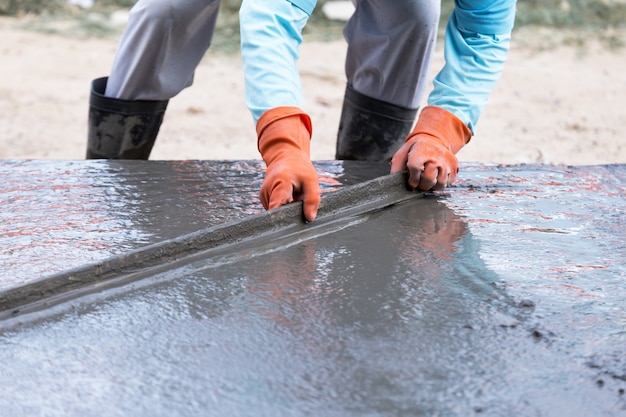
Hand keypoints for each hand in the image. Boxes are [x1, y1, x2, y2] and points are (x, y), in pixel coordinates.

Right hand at [257, 107, 319, 221]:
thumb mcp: (311, 181)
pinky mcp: (264, 198)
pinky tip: (289, 200)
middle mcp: (268, 190)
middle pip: (277, 212)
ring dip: (286, 210)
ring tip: (294, 200)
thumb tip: (310, 218)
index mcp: (280, 183)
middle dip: (289, 215)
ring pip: (276, 212)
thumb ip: (312, 199)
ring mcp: (264, 195)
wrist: (286, 158)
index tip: (286, 227)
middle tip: (300, 212)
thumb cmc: (300, 169)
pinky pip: (274, 209)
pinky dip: (282, 208)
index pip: (276, 205)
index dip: (281, 218)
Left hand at [390, 106, 470, 190]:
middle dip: (422, 185)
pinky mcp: (454, 167)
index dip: (412, 179)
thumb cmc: (415, 150)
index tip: (411, 182)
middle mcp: (435, 157)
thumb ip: (396, 167)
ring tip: (428, 181)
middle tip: (419, 184)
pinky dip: (441, 184)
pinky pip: (448, 182)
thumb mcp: (402, 154)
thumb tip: (394, 181)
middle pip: (429, 179)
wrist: (434, 140)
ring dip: (432, 186)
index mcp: (420, 152)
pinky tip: (436, 178)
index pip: (415, 168)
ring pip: (440, 183)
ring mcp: (446, 162)